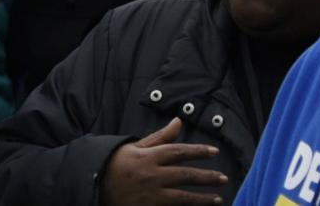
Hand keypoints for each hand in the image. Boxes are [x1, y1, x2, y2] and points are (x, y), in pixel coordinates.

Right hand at [98, 118, 227, 205]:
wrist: (96, 184)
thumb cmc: (117, 163)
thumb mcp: (135, 146)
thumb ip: (160, 136)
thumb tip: (178, 121)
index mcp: (148, 156)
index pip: (178, 151)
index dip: (198, 151)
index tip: (214, 152)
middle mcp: (152, 174)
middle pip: (185, 174)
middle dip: (207, 177)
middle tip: (223, 178)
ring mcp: (152, 193)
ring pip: (184, 196)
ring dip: (203, 197)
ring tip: (217, 198)